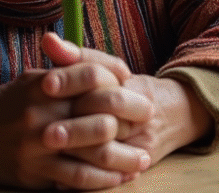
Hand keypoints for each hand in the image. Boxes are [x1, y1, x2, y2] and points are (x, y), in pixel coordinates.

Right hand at [0, 42, 150, 189]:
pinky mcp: (33, 172)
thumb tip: (114, 71)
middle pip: (100, 115)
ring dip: (124, 158)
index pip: (93, 74)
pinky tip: (118, 179)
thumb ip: (69, 72)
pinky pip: (76, 178)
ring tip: (141, 159)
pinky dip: (102, 180)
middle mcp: (43, 112)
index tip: (137, 90)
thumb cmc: (6, 104)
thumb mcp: (33, 79)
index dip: (120, 82)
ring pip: (94, 152)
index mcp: (44, 84)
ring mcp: (38, 144)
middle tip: (149, 123)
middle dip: (131, 120)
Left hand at [43, 34, 212, 169]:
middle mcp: (136, 111)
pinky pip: (109, 175)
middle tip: (46, 133)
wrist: (173, 115)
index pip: (98, 75)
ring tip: (50, 155)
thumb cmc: (128, 89)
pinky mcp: (137, 163)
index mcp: (125, 82)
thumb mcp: (107, 69)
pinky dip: (83, 179)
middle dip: (75, 127)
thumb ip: (77, 56)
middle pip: (106, 114)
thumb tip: (47, 40)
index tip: (46, 83)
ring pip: (108, 150)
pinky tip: (58, 178)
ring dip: (79, 153)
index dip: (71, 78)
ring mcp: (138, 140)